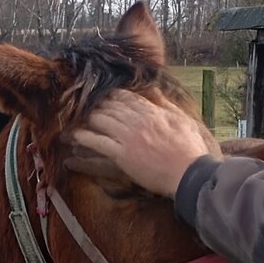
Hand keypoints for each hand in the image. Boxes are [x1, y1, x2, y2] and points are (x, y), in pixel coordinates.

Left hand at [68, 90, 218, 196]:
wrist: (188, 173)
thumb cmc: (189, 148)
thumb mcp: (182, 119)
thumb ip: (166, 103)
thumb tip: (155, 89)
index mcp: (151, 111)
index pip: (125, 97)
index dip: (110, 95)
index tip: (102, 97)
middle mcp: (137, 120)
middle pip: (109, 106)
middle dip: (95, 106)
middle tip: (83, 109)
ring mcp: (128, 137)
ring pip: (101, 120)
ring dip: (86, 120)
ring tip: (75, 121)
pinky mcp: (122, 154)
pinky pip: (98, 142)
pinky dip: (85, 138)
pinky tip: (74, 136)